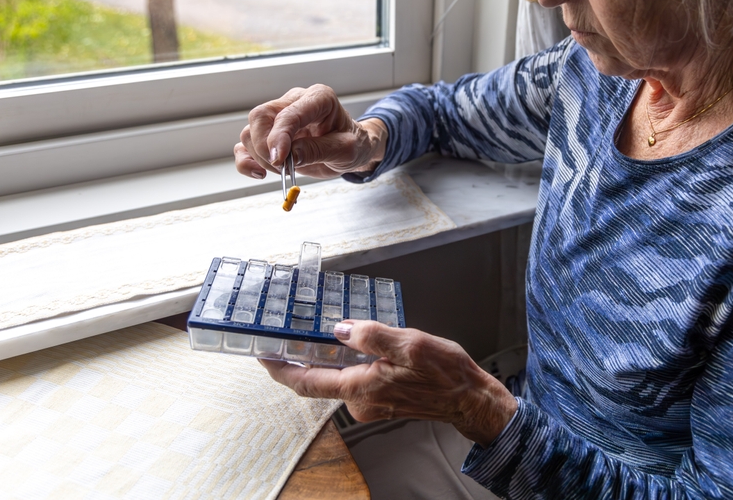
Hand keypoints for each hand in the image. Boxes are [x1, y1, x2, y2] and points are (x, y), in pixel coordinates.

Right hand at [234, 84, 387, 178]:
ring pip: (250, 131)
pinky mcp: (269, 135)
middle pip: (260, 116)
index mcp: (318, 98)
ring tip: (283, 170)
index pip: (288, 113)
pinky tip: (260, 173)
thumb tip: (288, 157)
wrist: (352, 150)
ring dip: (260, 156)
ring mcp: (279, 117)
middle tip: (282, 168)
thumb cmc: (353, 144)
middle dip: (265, 147)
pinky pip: (245, 146)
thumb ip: (318, 151)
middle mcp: (294, 102)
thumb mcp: (346, 150)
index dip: (279, 136)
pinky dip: (246, 161)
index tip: (280, 160)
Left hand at [259, 320, 517, 446]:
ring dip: (328, 358)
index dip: (280, 369)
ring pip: (337, 378)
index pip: (307, 382)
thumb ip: (372, 336)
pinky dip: (347, 363)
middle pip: (318, 380)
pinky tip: (355, 345)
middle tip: (286, 335)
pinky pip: (354, 379)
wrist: (469, 399)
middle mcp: (360, 401)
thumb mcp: (409, 344)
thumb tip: (341, 329)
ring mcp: (370, 403)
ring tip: (324, 332)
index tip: (263, 355)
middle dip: (300, 359)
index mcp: (361, 388)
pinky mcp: (380, 399)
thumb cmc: (445, 374)